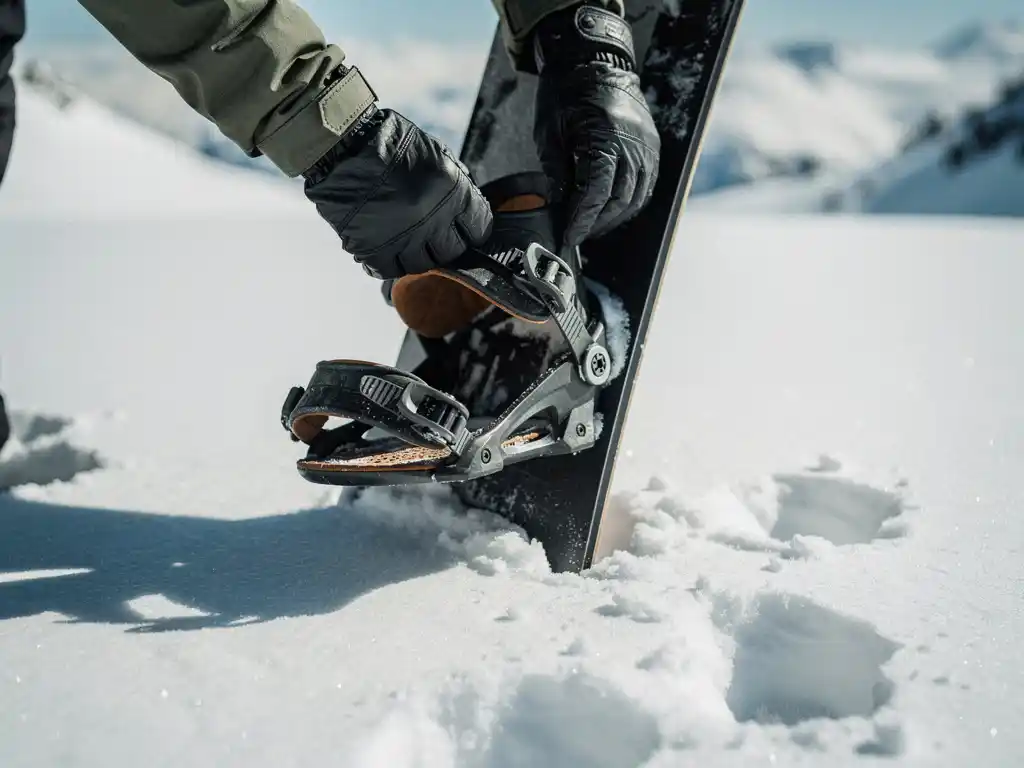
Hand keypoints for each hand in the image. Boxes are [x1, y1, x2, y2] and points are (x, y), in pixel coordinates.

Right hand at [304, 106, 491, 279]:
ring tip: (408, 241)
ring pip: (421, 265)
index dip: (472, 231)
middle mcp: (432, 219)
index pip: (479, 230)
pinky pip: (388, 271)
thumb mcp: (437, 154)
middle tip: (435, 237)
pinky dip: (388, 264)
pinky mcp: (373, 248)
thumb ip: (456, 184)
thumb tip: (466, 211)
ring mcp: (402, 237)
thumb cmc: (391, 143)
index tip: (465, 230)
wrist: (343, 144)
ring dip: (417, 255)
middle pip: (452, 253)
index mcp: (453, 192)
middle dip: (446, 246)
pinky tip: (385, 249)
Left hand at [531, 4, 659, 246]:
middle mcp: (633, 144)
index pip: (596, 192)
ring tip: (593, 226)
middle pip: (619, 200)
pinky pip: (645, 185)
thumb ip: (556, 172)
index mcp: (605, 137)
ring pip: (636, 197)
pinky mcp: (652, 146)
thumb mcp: (550, 132)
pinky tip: (611, 210)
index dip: (582, 219)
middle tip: (577, 235)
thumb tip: (559, 207)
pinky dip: (629, 203)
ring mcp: (647, 146)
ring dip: (613, 217)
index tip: (570, 237)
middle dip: (597, 223)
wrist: (593, 59)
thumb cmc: (566, 93)